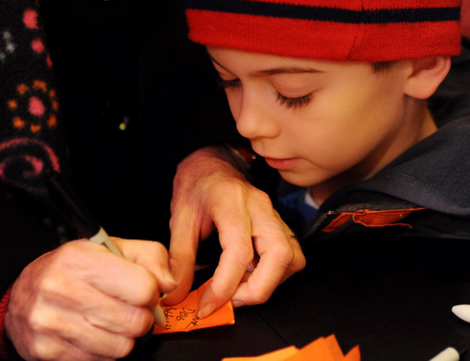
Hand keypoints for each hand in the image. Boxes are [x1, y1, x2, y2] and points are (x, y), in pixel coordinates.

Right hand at [5, 238, 177, 360]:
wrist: (23, 296)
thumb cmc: (73, 270)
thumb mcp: (110, 249)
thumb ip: (149, 257)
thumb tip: (169, 283)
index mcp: (78, 258)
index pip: (142, 287)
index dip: (151, 293)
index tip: (143, 292)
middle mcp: (59, 287)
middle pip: (134, 321)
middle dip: (140, 318)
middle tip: (129, 310)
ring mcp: (49, 321)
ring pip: (120, 346)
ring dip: (123, 337)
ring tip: (109, 321)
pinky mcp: (45, 350)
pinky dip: (103, 351)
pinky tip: (92, 333)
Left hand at [163, 147, 304, 317]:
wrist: (212, 163)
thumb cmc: (196, 187)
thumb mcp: (179, 219)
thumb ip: (179, 258)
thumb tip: (176, 294)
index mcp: (230, 201)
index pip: (239, 251)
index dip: (224, 286)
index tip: (207, 305)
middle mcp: (259, 207)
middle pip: (280, 255)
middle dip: (258, 289)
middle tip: (231, 299)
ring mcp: (274, 215)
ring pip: (292, 257)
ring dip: (269, 282)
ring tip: (239, 286)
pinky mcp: (281, 224)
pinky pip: (292, 255)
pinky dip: (275, 274)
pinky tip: (251, 274)